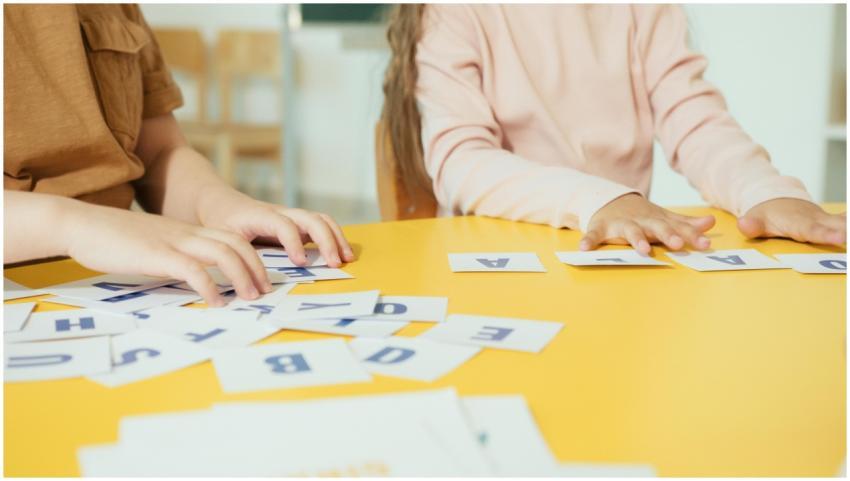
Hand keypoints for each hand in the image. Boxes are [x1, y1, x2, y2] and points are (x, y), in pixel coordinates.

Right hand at [62, 201, 270, 306]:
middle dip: (256, 268)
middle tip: (265, 291)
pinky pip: (193, 269)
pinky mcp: (157, 255)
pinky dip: (210, 287)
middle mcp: (186, 233)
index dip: (252, 257)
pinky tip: (216, 302)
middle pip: (236, 244)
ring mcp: (173, 241)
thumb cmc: (112, 239)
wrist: (80, 224)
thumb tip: (189, 277)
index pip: (231, 238)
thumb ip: (173, 256)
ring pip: (223, 253)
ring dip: (241, 276)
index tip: (261, 279)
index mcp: (186, 231)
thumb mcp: (153, 245)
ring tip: (249, 298)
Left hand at [196, 187, 353, 267]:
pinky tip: (340, 254)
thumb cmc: (219, 222)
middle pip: (311, 219)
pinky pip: (321, 225)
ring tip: (346, 259)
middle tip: (335, 264)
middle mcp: (281, 213)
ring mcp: (291, 216)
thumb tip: (250, 286)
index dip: (295, 243)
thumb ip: (235, 258)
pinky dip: (334, 237)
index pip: (285, 225)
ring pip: (321, 220)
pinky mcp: (296, 223)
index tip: (301, 263)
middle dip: (326, 240)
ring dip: (336, 238)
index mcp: (261, 216)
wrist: (220, 203)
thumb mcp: (221, 238)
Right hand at [580, 193, 714, 253]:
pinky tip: (584, 248)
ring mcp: (621, 224)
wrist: (610, 201)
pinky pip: (594, 235)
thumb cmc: (641, 216)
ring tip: (643, 250)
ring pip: (630, 232)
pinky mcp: (600, 228)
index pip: (677, 228)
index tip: (706, 244)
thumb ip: (685, 223)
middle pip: (656, 228)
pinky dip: (589, 240)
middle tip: (678, 244)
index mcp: (657, 221)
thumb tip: (710, 222)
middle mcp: (641, 222)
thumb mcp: (663, 218)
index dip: (691, 236)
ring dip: (636, 240)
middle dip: (667, 235)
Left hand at [737, 198, 845, 245]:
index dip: (827, 235)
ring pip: (845, 224)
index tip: (841, 238)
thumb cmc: (766, 213)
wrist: (776, 198)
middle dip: (848, 232)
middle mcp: (817, 220)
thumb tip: (744, 225)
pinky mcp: (832, 221)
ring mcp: (826, 220)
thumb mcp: (756, 219)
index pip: (815, 231)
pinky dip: (849, 222)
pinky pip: (846, 222)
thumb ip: (752, 225)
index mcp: (799, 223)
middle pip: (838, 227)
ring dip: (849, 228)